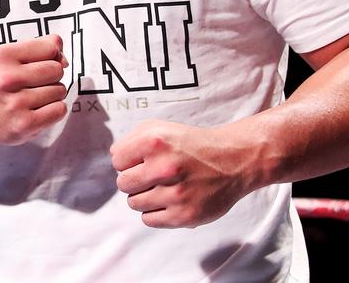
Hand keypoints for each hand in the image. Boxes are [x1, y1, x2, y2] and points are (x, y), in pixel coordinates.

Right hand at [0, 34, 68, 147]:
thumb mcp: (8, 57)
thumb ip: (39, 47)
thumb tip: (64, 58)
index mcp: (3, 56)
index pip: (50, 47)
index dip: (52, 55)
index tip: (40, 63)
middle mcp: (7, 79)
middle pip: (56, 69)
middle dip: (52, 75)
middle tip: (34, 83)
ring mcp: (16, 103)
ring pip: (60, 90)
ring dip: (53, 94)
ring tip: (33, 97)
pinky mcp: (25, 124)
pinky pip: (59, 110)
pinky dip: (54, 109)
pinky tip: (39, 109)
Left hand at [111, 119, 260, 227]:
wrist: (233, 161)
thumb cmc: (192, 145)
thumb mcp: (160, 128)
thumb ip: (131, 140)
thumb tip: (115, 159)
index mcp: (155, 142)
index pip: (117, 160)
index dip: (128, 160)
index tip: (143, 160)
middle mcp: (164, 167)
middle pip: (123, 183)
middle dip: (134, 179)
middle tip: (152, 175)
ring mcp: (175, 194)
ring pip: (134, 203)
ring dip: (144, 196)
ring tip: (162, 187)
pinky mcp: (184, 216)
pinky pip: (149, 220)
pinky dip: (155, 212)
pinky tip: (168, 201)